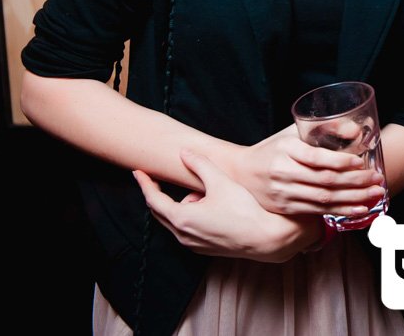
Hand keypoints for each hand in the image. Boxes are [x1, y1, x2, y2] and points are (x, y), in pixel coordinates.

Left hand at [134, 150, 325, 262]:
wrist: (265, 239)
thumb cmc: (244, 210)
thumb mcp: (220, 182)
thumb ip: (200, 165)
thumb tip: (184, 153)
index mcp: (182, 218)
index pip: (154, 200)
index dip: (145, 184)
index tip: (138, 173)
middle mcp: (183, 235)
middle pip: (160, 212)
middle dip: (160, 194)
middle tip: (157, 178)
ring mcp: (193, 244)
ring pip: (177, 220)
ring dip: (183, 204)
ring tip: (206, 193)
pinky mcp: (204, 249)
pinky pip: (188, 229)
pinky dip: (192, 215)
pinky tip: (212, 207)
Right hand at [230, 123, 386, 216]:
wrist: (241, 172)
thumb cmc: (274, 148)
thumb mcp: (294, 132)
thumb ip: (325, 129)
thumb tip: (356, 130)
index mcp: (286, 149)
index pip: (317, 158)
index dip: (341, 161)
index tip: (361, 162)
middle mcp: (283, 173)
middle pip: (325, 181)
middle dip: (355, 182)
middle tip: (378, 180)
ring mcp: (283, 193)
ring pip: (324, 199)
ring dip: (353, 199)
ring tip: (375, 195)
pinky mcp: (286, 209)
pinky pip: (317, 212)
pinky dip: (340, 211)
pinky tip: (358, 210)